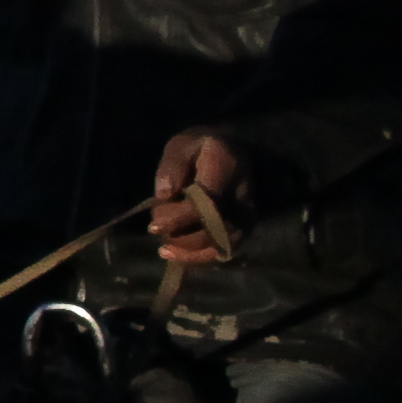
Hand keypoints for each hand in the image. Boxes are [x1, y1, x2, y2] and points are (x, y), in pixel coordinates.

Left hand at [155, 131, 257, 265]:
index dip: (181, 218)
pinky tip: (177, 255)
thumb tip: (164, 194)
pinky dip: (203, 257)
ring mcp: (247, 213)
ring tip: (165, 250)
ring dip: (193, 253)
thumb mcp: (181, 145)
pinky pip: (227, 249)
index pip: (207, 202)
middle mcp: (243, 195)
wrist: (231, 150)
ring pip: (225, 244)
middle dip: (184, 237)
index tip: (154, 227)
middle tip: (157, 232)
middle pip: (217, 228)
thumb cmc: (200, 147)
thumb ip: (172, 166)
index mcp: (227, 168)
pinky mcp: (245, 227)